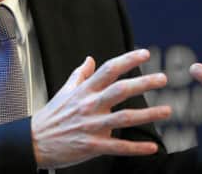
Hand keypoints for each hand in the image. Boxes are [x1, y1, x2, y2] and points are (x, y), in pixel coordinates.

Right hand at [31, 49, 170, 168]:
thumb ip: (80, 75)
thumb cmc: (51, 116)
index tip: (145, 54)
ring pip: (124, 118)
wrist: (34, 141)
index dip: (127, 60)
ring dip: (148, 115)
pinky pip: (118, 147)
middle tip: (163, 79)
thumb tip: (90, 59)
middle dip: (143, 83)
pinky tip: (152, 147)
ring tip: (167, 111)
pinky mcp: (92, 146)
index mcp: (84, 91)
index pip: (108, 70)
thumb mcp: (64, 91)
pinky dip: (136, 148)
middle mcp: (89, 105)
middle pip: (119, 90)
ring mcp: (91, 126)